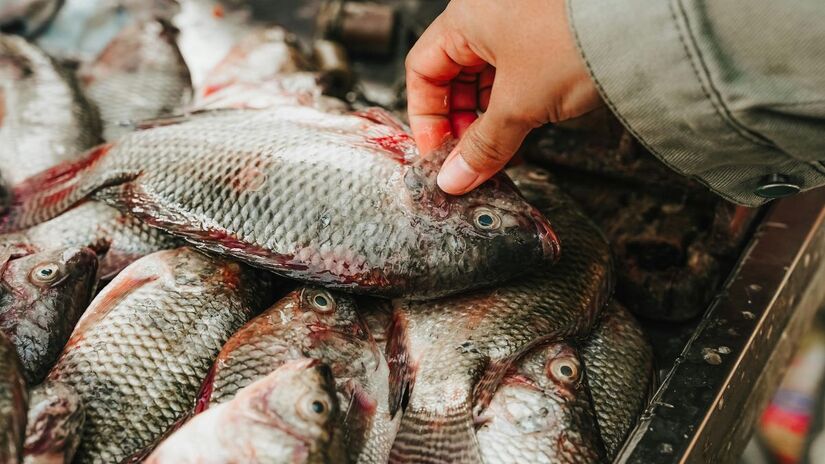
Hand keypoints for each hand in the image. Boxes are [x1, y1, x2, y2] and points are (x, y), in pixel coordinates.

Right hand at [406, 0, 602, 193]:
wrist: (644, 22)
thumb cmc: (579, 38)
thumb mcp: (520, 103)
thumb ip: (482, 146)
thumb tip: (456, 178)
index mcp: (466, 15)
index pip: (423, 70)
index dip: (426, 118)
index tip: (438, 153)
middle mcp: (489, 12)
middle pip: (454, 76)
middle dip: (460, 123)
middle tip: (469, 159)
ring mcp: (520, 22)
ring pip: (487, 78)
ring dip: (489, 119)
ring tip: (498, 152)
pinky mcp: (549, 36)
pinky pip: (516, 74)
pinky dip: (514, 105)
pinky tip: (521, 131)